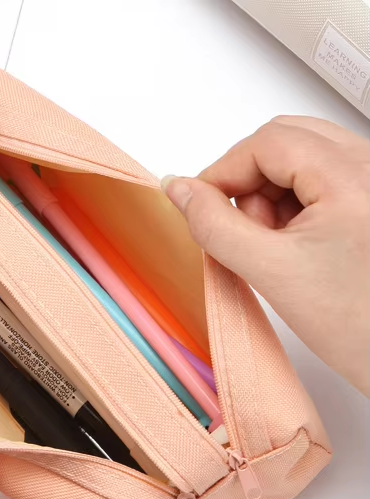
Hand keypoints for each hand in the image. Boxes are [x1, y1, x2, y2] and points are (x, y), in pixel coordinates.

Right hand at [162, 116, 368, 395]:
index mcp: (354, 178)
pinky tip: (297, 244)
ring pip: (303, 157)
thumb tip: (179, 190)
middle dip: (250, 181)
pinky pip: (323, 177)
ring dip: (272, 194)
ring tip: (276, 245)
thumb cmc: (357, 326)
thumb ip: (214, 226)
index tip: (200, 208)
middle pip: (287, 140)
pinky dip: (296, 204)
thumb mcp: (270, 272)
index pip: (268, 142)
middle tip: (244, 230)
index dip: (223, 171)